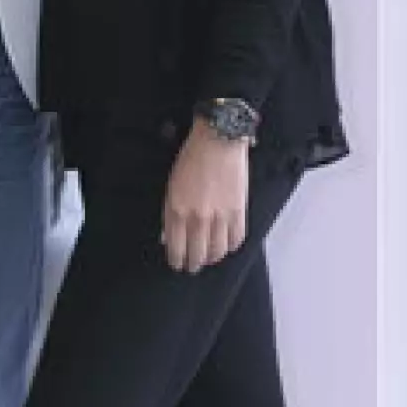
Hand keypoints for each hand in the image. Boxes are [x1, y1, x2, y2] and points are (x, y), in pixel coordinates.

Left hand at [161, 125, 249, 273]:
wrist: (218, 140)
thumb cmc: (191, 158)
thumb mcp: (171, 186)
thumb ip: (170, 214)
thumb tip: (168, 237)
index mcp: (177, 211)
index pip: (176, 249)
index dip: (177, 261)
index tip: (177, 264)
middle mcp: (198, 218)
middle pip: (197, 255)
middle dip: (193, 265)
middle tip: (192, 267)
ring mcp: (219, 216)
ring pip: (217, 252)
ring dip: (212, 259)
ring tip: (209, 258)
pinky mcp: (238, 211)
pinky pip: (236, 239)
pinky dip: (231, 246)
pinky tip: (226, 245)